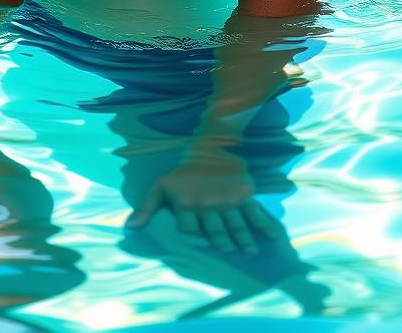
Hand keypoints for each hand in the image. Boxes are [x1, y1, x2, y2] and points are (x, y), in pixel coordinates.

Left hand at [127, 146, 285, 253]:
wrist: (208, 147)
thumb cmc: (182, 174)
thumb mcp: (160, 187)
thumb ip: (146, 209)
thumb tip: (129, 229)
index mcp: (187, 202)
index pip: (190, 226)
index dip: (194, 239)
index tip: (201, 249)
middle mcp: (208, 203)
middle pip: (216, 228)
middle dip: (222, 242)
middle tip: (229, 252)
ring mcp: (227, 199)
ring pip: (236, 223)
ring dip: (243, 238)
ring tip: (250, 253)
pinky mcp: (243, 194)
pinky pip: (255, 211)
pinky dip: (264, 224)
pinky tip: (272, 237)